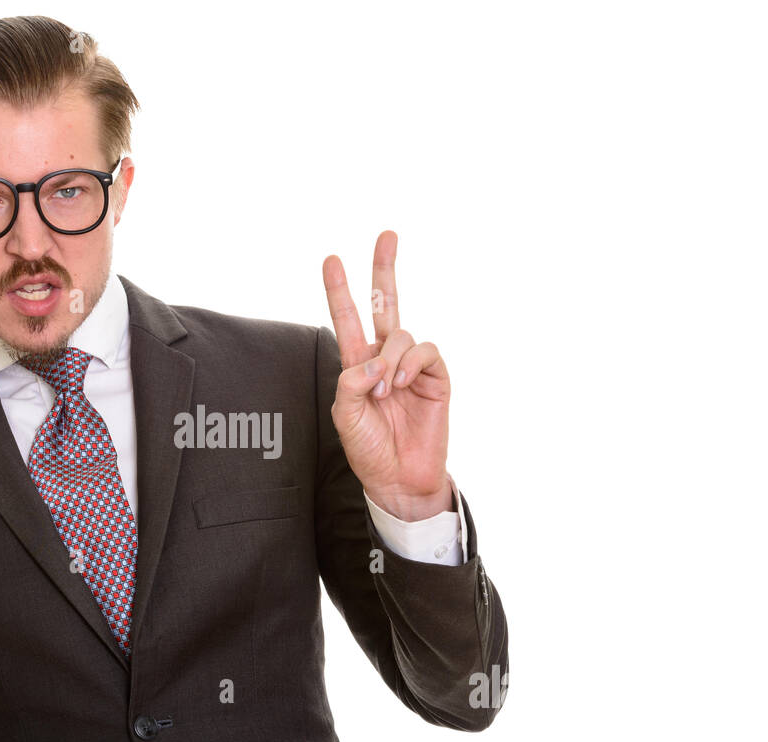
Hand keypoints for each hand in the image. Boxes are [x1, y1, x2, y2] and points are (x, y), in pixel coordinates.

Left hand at [323, 230, 451, 521]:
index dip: (339, 290)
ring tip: (386, 390)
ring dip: (390, 359)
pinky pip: (426, 350)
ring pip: (402, 334)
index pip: (348, 319)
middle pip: (385, 304)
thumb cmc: (370, 450)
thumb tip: (372, 361)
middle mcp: (385, 358)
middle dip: (384, 269)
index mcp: (357, 364)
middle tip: (387, 235)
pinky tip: (403, 383)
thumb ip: (349, 385)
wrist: (400, 479)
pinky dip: (411, 363)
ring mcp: (412, 366)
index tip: (331, 260)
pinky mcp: (436, 377)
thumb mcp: (345, 418)